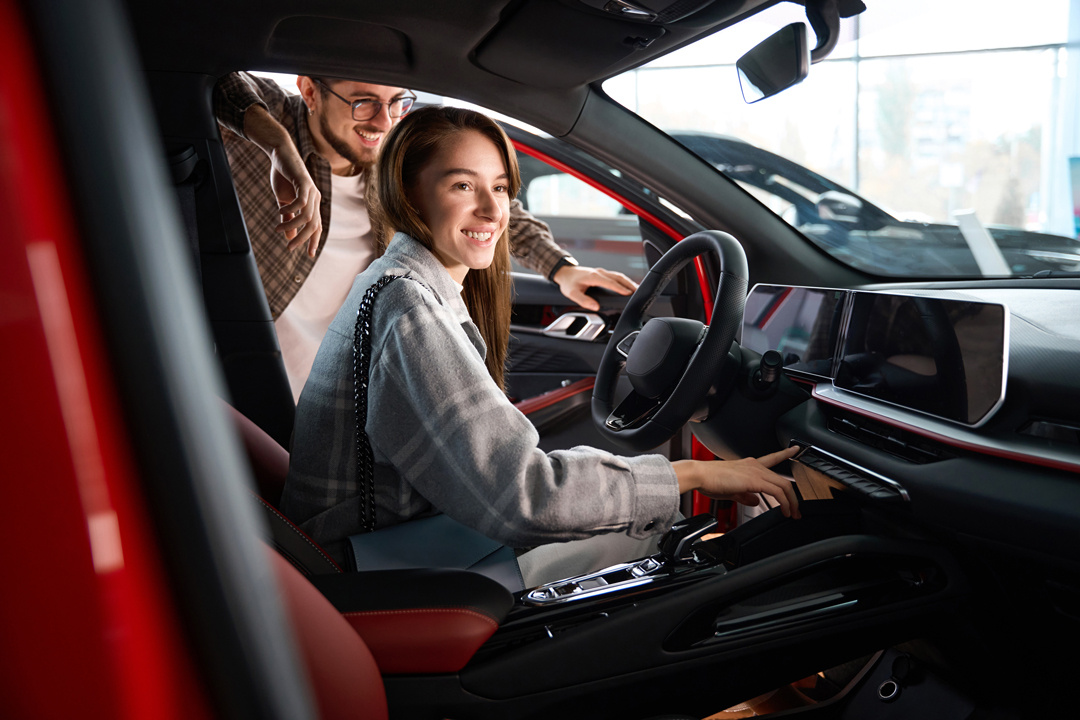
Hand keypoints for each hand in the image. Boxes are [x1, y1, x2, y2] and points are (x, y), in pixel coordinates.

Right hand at [269, 146, 321, 256]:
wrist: (280, 154)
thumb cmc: (282, 176)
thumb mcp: (283, 201)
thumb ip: (288, 218)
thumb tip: (288, 236)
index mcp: (312, 204)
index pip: (317, 226)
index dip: (314, 241)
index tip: (310, 255)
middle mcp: (315, 199)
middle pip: (314, 225)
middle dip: (303, 239)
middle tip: (289, 248)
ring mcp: (312, 191)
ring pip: (307, 216)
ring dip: (292, 226)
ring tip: (278, 229)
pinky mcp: (304, 183)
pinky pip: (301, 202)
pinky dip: (290, 210)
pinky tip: (279, 211)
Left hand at [552, 264, 636, 310]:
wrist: (564, 272)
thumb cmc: (568, 282)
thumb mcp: (572, 293)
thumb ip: (583, 300)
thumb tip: (596, 306)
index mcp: (593, 276)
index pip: (610, 282)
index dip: (620, 288)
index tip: (628, 293)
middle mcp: (599, 272)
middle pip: (618, 277)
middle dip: (629, 284)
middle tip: (638, 292)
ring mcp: (601, 272)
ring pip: (618, 276)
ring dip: (628, 282)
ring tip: (636, 289)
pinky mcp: (602, 273)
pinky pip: (615, 276)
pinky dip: (623, 281)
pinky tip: (627, 286)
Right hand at [672, 446, 800, 518]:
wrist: (699, 475)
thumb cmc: (709, 480)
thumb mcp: (731, 490)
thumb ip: (745, 496)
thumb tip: (755, 501)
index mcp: (749, 465)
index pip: (772, 458)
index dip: (785, 454)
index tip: (794, 449)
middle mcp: (755, 465)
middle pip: (783, 480)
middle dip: (793, 497)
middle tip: (797, 509)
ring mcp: (756, 472)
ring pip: (783, 486)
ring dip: (791, 502)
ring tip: (792, 513)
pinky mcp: (754, 481)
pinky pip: (777, 492)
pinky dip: (784, 503)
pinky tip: (784, 511)